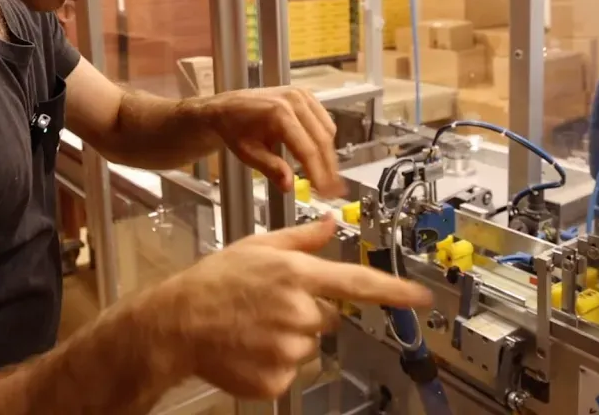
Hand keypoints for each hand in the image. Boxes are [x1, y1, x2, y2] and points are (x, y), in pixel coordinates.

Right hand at [153, 218, 430, 399]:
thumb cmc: (214, 282)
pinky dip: (274, 363)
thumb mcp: (256, 247)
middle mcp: (299, 311)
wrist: (177, 323)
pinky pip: (290, 372)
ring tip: (254, 327)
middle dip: (305, 313)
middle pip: (328, 318)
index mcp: (297, 274)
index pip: (358, 284)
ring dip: (288, 339)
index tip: (421, 298)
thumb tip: (329, 222)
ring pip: (308, 346)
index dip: (394, 292)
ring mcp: (289, 348)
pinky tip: (249, 347)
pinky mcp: (277, 377)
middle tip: (269, 306)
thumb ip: (300, 239)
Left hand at [201, 87, 343, 196]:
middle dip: (329, 168)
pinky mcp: (306, 95)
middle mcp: (294, 101)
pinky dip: (325, 140)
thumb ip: (270, 168)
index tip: (326, 193)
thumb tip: (289, 186)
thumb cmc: (235, 130)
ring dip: (329, 155)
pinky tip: (320, 156)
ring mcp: (302, 95)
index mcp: (278, 114)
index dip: (318, 173)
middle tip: (333, 191)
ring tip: (327, 177)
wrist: (228, 107)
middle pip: (322, 140)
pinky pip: (324, 121)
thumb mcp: (247, 153)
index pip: (307, 149)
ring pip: (327, 131)